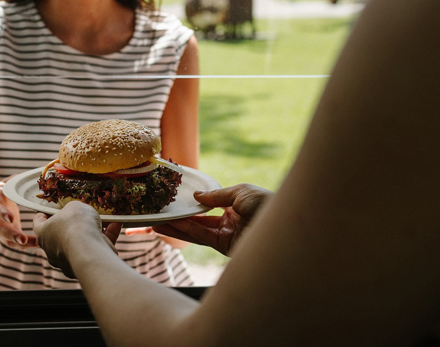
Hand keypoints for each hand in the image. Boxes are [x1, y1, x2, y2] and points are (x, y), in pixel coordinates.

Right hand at [0, 180, 36, 247]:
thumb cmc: (5, 191)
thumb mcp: (8, 183)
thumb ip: (17, 179)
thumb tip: (36, 171)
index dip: (2, 213)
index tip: (10, 218)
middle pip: (0, 230)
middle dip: (11, 235)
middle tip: (23, 240)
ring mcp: (1, 230)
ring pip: (8, 241)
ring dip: (21, 244)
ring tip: (37, 243)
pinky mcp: (9, 236)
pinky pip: (16, 244)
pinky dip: (28, 245)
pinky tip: (41, 243)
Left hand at [33, 201, 122, 277]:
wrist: (89, 250)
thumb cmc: (75, 225)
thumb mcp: (74, 207)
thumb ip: (73, 210)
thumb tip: (77, 213)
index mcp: (43, 234)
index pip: (38, 223)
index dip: (43, 214)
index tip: (47, 209)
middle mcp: (53, 250)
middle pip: (60, 235)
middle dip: (72, 225)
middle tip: (81, 215)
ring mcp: (70, 260)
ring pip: (80, 243)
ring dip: (92, 231)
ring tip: (104, 219)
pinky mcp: (87, 265)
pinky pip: (96, 248)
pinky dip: (107, 237)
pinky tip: (117, 225)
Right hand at [152, 183, 271, 255]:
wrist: (283, 225)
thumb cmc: (266, 203)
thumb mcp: (240, 192)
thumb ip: (217, 195)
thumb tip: (196, 195)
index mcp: (236, 205)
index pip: (209, 205)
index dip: (192, 203)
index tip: (174, 200)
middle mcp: (229, 221)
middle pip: (199, 220)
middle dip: (178, 217)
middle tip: (158, 213)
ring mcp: (226, 235)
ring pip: (196, 230)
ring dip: (176, 226)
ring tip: (156, 222)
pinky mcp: (224, 247)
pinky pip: (201, 237)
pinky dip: (186, 231)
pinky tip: (171, 225)